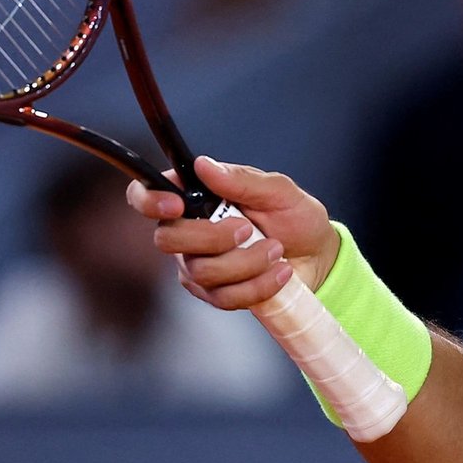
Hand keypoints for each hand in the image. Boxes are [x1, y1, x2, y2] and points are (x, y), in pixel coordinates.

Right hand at [125, 155, 340, 309]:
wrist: (317, 256)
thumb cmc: (295, 217)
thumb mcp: (279, 191)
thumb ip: (242, 179)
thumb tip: (204, 165)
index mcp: (196, 197)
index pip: (145, 195)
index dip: (149, 200)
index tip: (177, 205)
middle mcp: (188, 231)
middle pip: (167, 239)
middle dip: (212, 238)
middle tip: (248, 230)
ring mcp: (198, 265)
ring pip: (202, 272)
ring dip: (247, 262)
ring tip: (277, 250)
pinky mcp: (215, 294)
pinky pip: (224, 297)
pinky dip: (258, 285)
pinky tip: (280, 272)